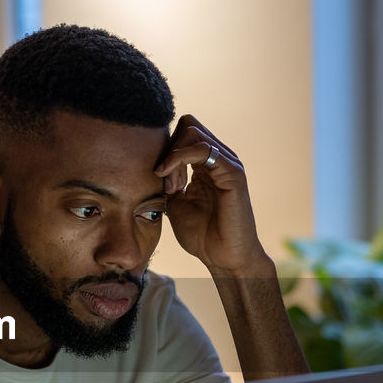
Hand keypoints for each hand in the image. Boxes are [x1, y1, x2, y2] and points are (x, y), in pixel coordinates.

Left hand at [154, 114, 268, 274]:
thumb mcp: (174, 204)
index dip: (165, 150)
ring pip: (192, 131)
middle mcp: (219, 158)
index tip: (157, 178)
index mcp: (206, 164)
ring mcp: (227, 163)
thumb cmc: (202, 235)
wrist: (224, 258)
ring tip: (169, 185)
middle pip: (187, 125)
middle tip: (163, 180)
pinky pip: (203, 148)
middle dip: (168, 148)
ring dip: (172, 156)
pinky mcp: (233, 172)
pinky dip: (180, 159)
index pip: (182, 133)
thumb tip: (148, 167)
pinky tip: (173, 183)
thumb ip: (167, 182)